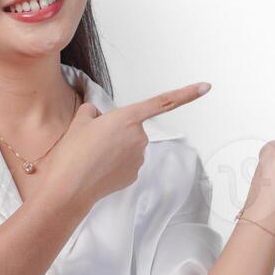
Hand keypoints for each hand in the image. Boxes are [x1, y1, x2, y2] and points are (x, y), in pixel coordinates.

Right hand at [40, 81, 211, 211]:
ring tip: (92, 156)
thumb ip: (93, 112)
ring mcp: (138, 158)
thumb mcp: (79, 122)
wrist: (69, 188)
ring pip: (127, 146)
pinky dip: (113, 164)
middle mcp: (139, 137)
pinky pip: (125, 162)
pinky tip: (98, 168)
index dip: (187, 93)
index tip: (206, 87)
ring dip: (113, 147)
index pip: (163, 102)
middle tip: (93, 140)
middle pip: (131, 127)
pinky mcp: (133, 175)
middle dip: (116, 130)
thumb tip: (97, 116)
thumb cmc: (73, 153)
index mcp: (128, 118)